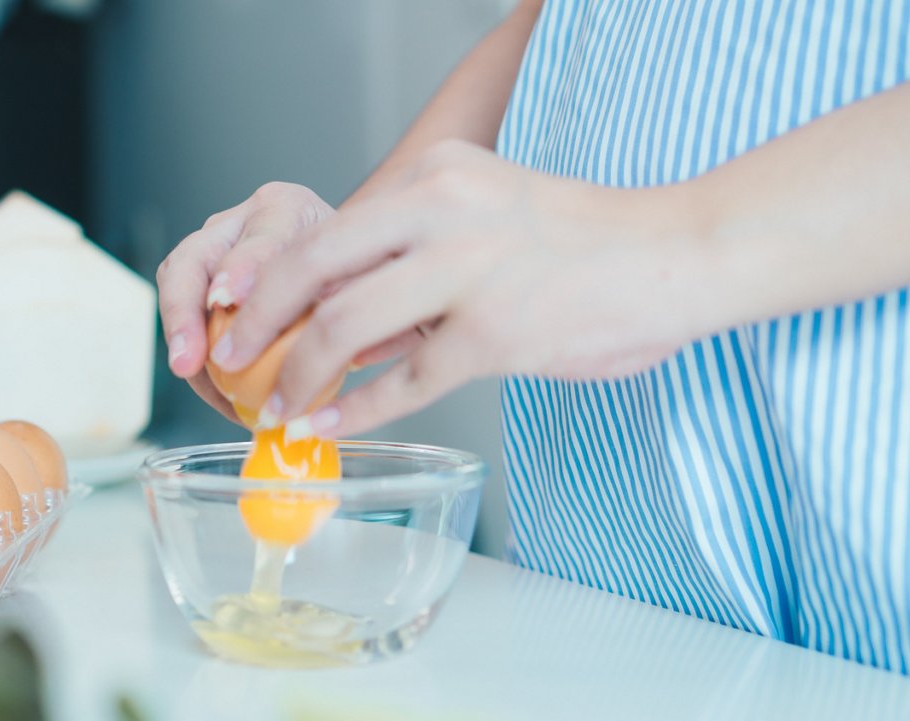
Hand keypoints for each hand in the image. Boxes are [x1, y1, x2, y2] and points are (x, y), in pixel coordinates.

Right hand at [156, 182, 334, 422]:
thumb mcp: (362, 281)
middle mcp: (241, 221)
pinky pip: (183, 314)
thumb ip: (351, 300)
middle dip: (185, 308)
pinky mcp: (199, 279)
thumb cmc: (352, 273)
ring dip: (180, 333)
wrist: (339, 268)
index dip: (243, 269)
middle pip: (196, 255)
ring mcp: (212, 248)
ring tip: (189, 373)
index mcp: (287, 210)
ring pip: (178, 282)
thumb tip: (351, 353)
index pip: (262, 238)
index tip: (228, 300)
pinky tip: (214, 389)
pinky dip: (196, 352)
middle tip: (189, 357)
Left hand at [210, 140, 709, 437]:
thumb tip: (345, 310)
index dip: (275, 277)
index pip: (328, 227)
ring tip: (280, 405)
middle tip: (235, 358)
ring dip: (300, 375)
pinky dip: (358, 409)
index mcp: (437, 175)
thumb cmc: (584, 240)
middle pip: (313, 267)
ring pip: (346, 329)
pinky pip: (405, 381)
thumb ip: (418, 252)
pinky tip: (333, 423)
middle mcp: (441, 211)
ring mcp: (467, 272)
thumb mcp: (488, 213)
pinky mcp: (495, 335)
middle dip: (259, 321)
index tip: (247, 311)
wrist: (674, 253)